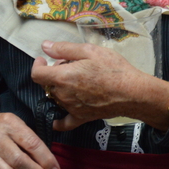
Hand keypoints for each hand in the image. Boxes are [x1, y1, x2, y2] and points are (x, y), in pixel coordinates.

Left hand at [30, 40, 168, 131]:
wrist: (131, 92)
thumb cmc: (113, 68)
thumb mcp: (90, 51)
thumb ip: (64, 48)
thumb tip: (45, 46)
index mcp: (63, 77)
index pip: (37, 74)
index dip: (37, 65)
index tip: (43, 60)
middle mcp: (63, 94)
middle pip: (47, 84)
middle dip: (54, 73)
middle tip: (71, 65)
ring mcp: (70, 108)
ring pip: (56, 97)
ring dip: (60, 88)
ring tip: (78, 80)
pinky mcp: (80, 117)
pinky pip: (63, 122)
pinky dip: (59, 119)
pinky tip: (58, 117)